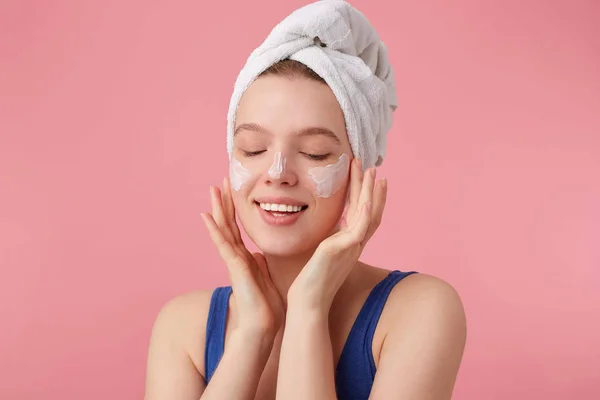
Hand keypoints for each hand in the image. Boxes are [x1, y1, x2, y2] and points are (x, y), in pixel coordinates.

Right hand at [201, 178, 284, 337]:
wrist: (263, 324)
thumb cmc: (266, 305)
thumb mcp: (266, 277)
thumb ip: (260, 264)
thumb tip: (258, 253)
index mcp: (244, 258)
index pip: (236, 228)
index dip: (234, 210)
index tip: (232, 191)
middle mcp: (235, 256)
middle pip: (227, 224)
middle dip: (224, 202)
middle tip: (220, 181)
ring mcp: (232, 260)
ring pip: (222, 229)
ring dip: (217, 208)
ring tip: (212, 189)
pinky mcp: (233, 266)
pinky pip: (221, 244)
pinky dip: (213, 229)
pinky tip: (206, 215)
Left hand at [288, 158, 386, 311]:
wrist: (307, 303)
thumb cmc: (309, 284)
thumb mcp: (320, 257)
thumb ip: (326, 243)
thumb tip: (324, 233)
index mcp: (349, 246)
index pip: (364, 217)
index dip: (371, 198)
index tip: (371, 180)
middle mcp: (355, 245)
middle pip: (370, 211)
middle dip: (372, 188)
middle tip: (373, 167)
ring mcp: (352, 247)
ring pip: (368, 213)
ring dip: (370, 190)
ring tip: (371, 170)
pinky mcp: (345, 249)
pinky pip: (361, 226)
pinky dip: (366, 208)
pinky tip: (368, 194)